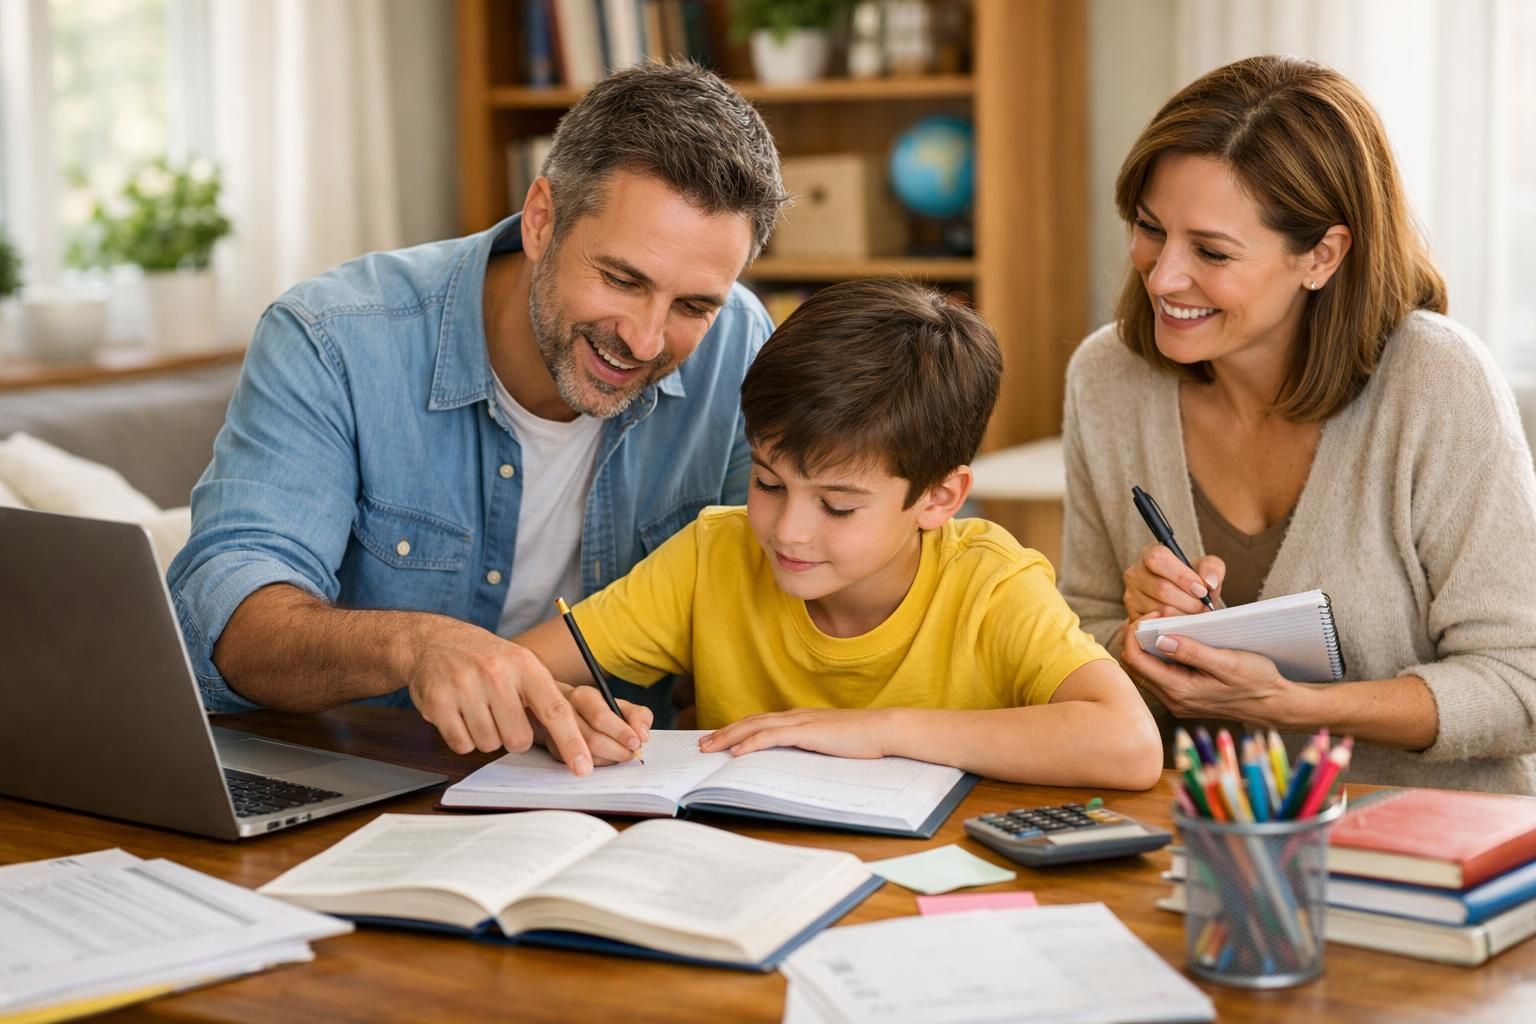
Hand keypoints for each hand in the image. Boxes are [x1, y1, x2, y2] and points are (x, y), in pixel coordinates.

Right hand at [402, 618, 615, 773]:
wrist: (435, 641)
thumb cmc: (488, 659)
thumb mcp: (522, 664)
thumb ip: (547, 698)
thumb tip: (578, 743)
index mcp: (524, 664)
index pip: (555, 710)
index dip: (571, 742)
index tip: (583, 768)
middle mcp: (495, 673)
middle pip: (518, 739)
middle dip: (513, 737)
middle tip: (503, 715)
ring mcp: (465, 687)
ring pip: (489, 745)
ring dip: (487, 736)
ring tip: (479, 709)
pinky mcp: (438, 703)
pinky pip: (462, 746)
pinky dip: (464, 738)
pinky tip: (461, 714)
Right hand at [535, 685, 653, 766]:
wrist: (559, 710)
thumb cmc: (595, 710)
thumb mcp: (618, 705)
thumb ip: (637, 715)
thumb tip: (642, 735)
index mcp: (584, 696)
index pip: (601, 716)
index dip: (621, 732)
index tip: (636, 742)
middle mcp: (566, 712)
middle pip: (592, 739)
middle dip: (617, 751)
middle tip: (630, 754)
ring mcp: (554, 732)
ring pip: (584, 754)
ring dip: (608, 759)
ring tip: (618, 755)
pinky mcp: (551, 749)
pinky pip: (575, 764)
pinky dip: (595, 764)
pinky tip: (602, 759)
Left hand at [699, 708, 895, 758]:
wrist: (885, 730)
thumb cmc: (865, 740)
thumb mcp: (832, 744)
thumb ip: (814, 747)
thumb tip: (798, 762)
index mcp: (802, 719)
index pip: (762, 721)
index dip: (738, 729)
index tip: (719, 740)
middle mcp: (796, 716)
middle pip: (751, 721)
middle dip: (724, 733)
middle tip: (702, 745)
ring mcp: (801, 722)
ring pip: (755, 726)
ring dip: (729, 737)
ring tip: (710, 748)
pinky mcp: (807, 732)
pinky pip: (772, 736)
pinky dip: (751, 743)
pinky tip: (736, 753)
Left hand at [1120, 615, 1296, 722]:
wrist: (1274, 704)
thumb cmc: (1256, 682)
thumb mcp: (1228, 663)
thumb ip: (1192, 652)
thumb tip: (1161, 639)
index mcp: (1180, 690)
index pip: (1136, 660)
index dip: (1136, 633)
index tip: (1153, 614)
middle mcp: (1172, 700)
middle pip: (1135, 666)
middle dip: (1137, 639)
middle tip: (1154, 616)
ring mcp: (1177, 701)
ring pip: (1145, 671)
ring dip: (1147, 647)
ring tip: (1163, 625)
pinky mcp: (1183, 698)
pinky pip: (1158, 676)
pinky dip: (1158, 656)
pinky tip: (1173, 641)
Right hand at [1123, 544, 1225, 618]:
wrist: (1185, 604)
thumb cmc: (1193, 584)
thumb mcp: (1206, 570)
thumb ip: (1212, 569)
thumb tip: (1209, 582)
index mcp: (1150, 555)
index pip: (1158, 559)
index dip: (1181, 575)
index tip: (1201, 590)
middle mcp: (1135, 574)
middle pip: (1161, 588)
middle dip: (1188, 601)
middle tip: (1204, 607)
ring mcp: (1131, 597)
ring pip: (1160, 610)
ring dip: (1184, 615)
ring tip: (1196, 615)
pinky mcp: (1133, 617)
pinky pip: (1156, 626)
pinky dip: (1175, 627)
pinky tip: (1185, 624)